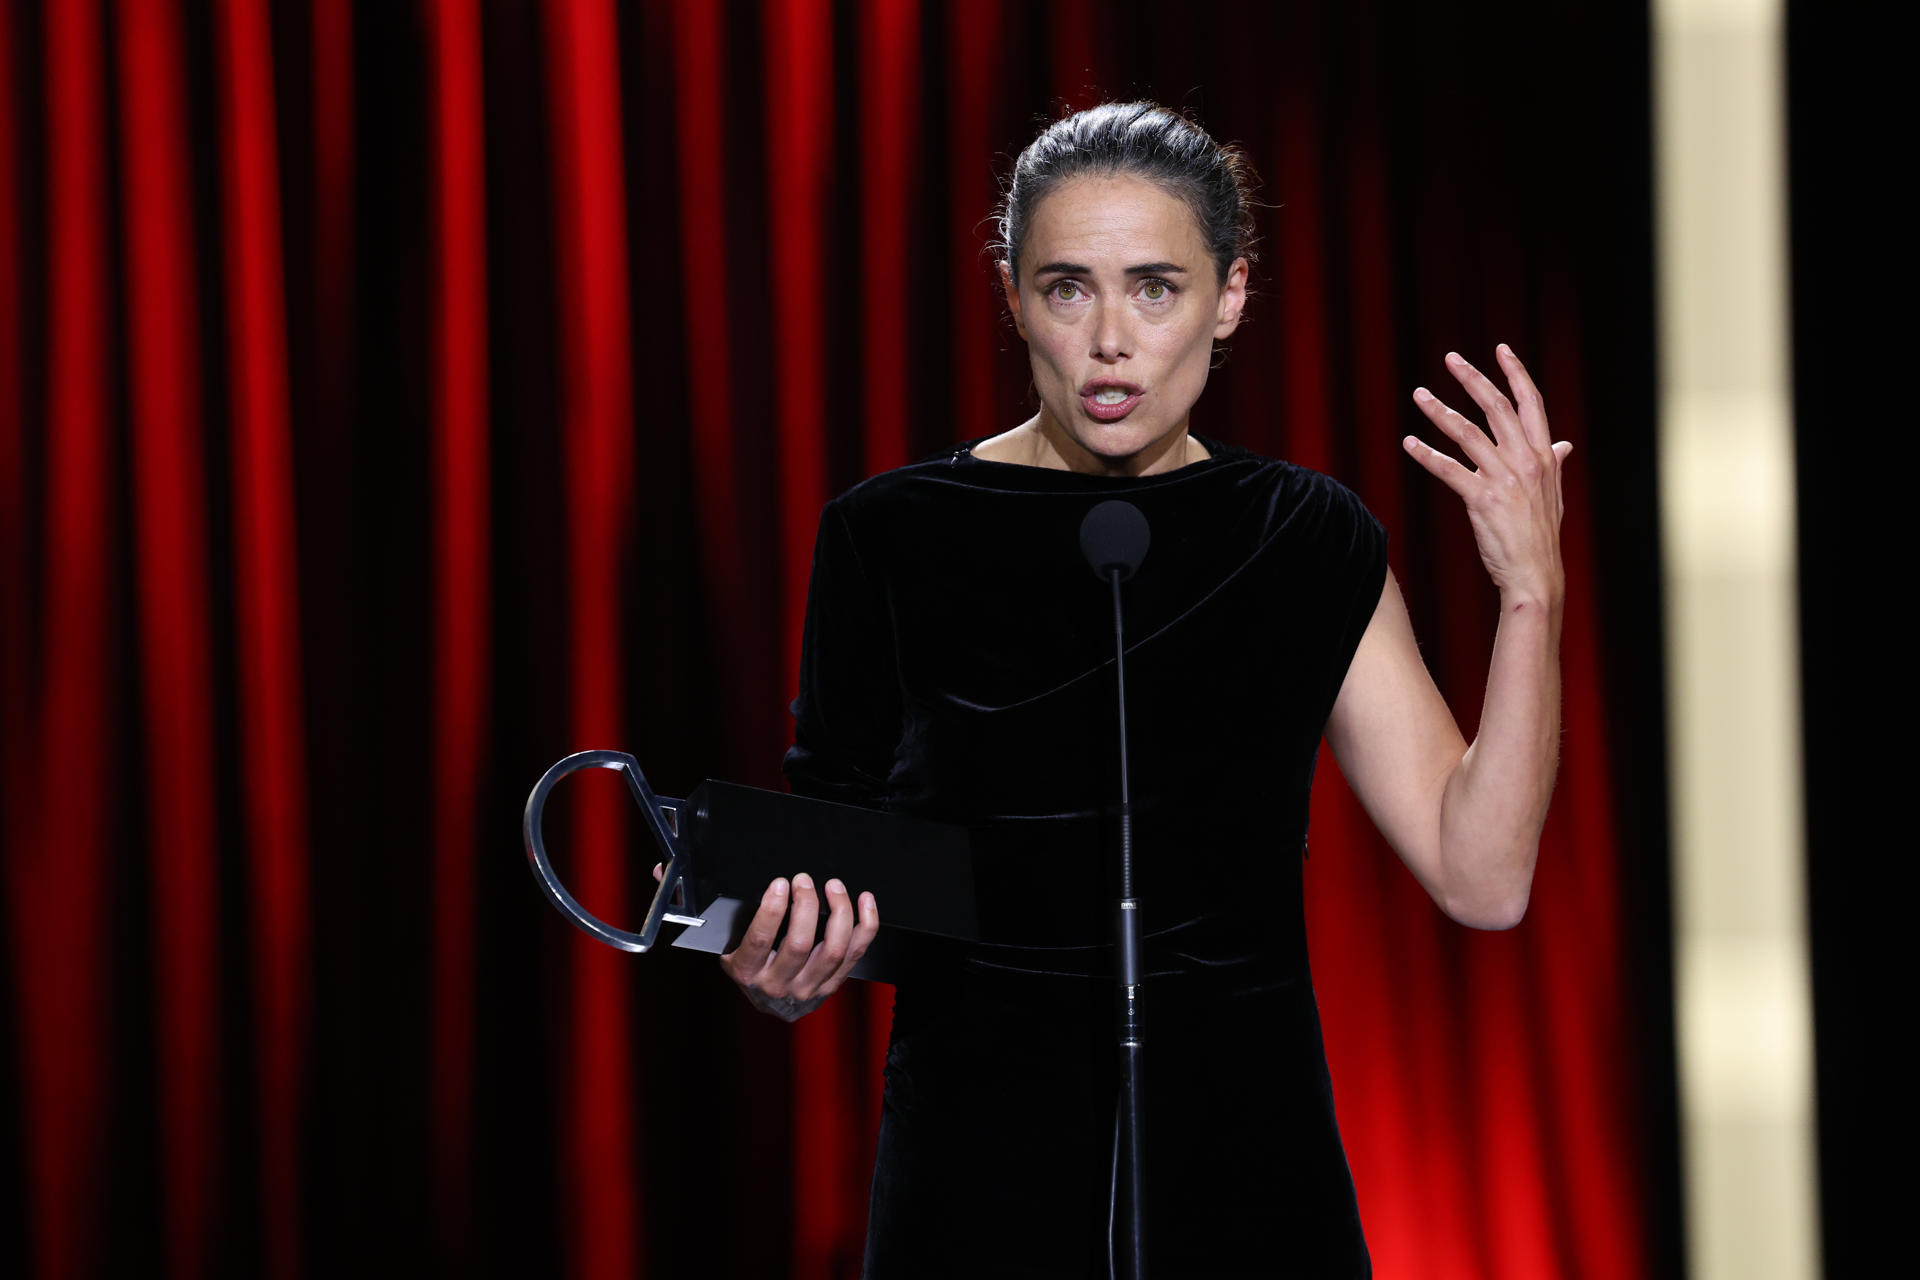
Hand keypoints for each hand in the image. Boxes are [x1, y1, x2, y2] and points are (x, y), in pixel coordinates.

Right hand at [655, 863, 878, 1021]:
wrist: (768, 1003)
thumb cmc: (743, 959)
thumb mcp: (717, 939)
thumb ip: (693, 905)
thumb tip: (661, 868)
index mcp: (745, 971)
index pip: (761, 941)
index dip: (773, 910)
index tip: (779, 882)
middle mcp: (778, 985)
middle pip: (801, 943)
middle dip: (807, 905)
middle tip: (805, 879)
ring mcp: (809, 989)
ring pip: (834, 949)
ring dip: (839, 912)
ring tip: (834, 885)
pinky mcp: (834, 986)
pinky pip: (857, 954)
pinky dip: (865, 924)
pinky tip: (864, 900)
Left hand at [1404, 344, 1571, 604]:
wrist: (1535, 574)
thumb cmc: (1540, 536)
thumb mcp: (1554, 495)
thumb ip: (1555, 465)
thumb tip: (1564, 445)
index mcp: (1544, 456)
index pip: (1531, 404)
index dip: (1516, 374)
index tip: (1500, 350)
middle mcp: (1526, 461)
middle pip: (1496, 408)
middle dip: (1472, 379)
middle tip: (1450, 360)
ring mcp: (1505, 479)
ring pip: (1468, 433)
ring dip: (1440, 411)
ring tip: (1419, 394)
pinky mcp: (1482, 499)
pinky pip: (1449, 470)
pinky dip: (1426, 455)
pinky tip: (1408, 443)